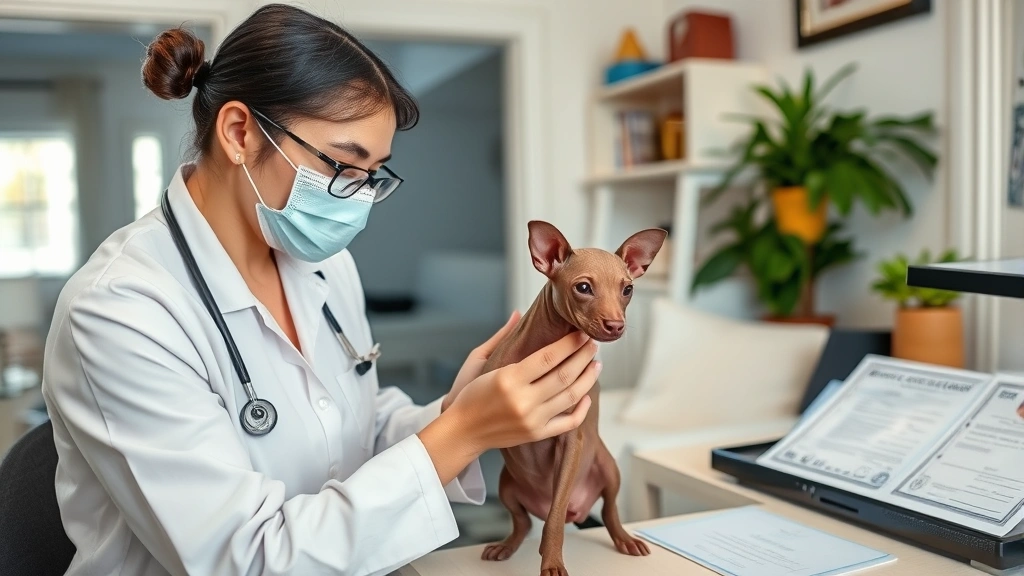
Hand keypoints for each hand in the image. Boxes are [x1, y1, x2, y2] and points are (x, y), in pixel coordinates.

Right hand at [419, 331, 599, 483]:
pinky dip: (581, 408)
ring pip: (571, 397)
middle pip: (564, 375)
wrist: (463, 431)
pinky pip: (568, 422)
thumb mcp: (480, 362)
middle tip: (592, 344)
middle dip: (583, 357)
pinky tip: (586, 394)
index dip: (570, 344)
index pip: (549, 357)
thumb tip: (518, 314)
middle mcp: (523, 401)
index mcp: (509, 379)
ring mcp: (532, 420)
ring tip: (595, 364)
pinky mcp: (536, 434)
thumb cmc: (471, 394)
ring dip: (588, 378)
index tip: (581, 333)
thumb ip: (502, 337)